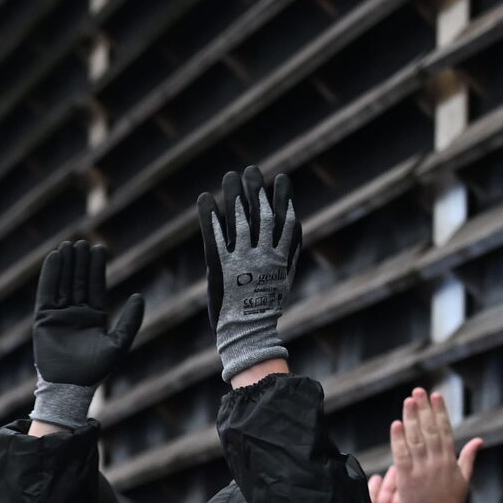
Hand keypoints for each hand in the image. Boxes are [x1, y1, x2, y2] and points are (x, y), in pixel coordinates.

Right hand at [29, 240, 144, 423]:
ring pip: (62, 283)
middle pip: (78, 281)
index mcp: (94, 317)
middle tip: (81, 242)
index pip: (95, 286)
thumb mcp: (119, 343)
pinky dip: (50, 276)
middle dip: (79, 262)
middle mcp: (76, 314)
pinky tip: (53, 259)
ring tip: (67, 246)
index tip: (98, 249)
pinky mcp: (44, 319)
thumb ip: (130, 320)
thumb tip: (139, 296)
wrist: (70, 386)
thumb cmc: (96, 370)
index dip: (96, 267)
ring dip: (65, 265)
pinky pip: (46, 293)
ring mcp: (59, 315)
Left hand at [197, 165, 300, 380]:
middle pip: (260, 215)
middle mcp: (262, 254)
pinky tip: (206, 198)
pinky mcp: (219, 267)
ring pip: (239, 220)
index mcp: (279, 256)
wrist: (247, 332)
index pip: (283, 220)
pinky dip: (209, 216)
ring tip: (231, 176)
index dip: (283, 198)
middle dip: (257, 190)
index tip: (281, 180)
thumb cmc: (266, 304)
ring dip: (235, 196)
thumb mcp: (284, 276)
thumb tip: (297, 223)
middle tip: (252, 170)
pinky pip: (213, 236)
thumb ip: (289, 250)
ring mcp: (241, 260)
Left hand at [388, 389, 481, 502]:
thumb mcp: (464, 479)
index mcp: (451, 461)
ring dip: (411, 418)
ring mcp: (422, 470)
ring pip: (416, 439)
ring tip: (408, 401)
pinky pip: (402, 455)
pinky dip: (399, 440)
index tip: (436, 395)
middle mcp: (437, 462)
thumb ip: (469, 458)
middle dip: (424, 409)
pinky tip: (396, 424)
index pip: (445, 430)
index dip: (440, 411)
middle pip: (430, 430)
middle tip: (419, 391)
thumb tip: (478, 440)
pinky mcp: (407, 480)